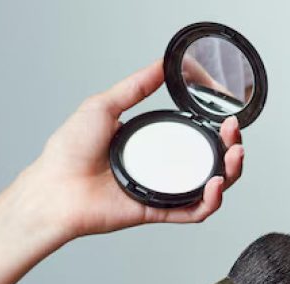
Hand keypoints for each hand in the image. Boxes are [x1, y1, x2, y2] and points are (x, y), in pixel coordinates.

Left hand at [16, 59, 244, 240]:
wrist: (55, 187)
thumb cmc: (69, 152)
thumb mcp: (104, 106)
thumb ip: (135, 87)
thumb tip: (160, 66)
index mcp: (152, 143)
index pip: (195, 134)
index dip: (216, 126)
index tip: (226, 113)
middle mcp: (162, 168)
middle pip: (211, 161)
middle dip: (231, 147)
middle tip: (234, 133)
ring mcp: (162, 191)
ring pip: (210, 187)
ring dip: (230, 173)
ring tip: (234, 156)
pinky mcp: (159, 211)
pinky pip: (194, 211)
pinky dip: (210, 201)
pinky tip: (215, 185)